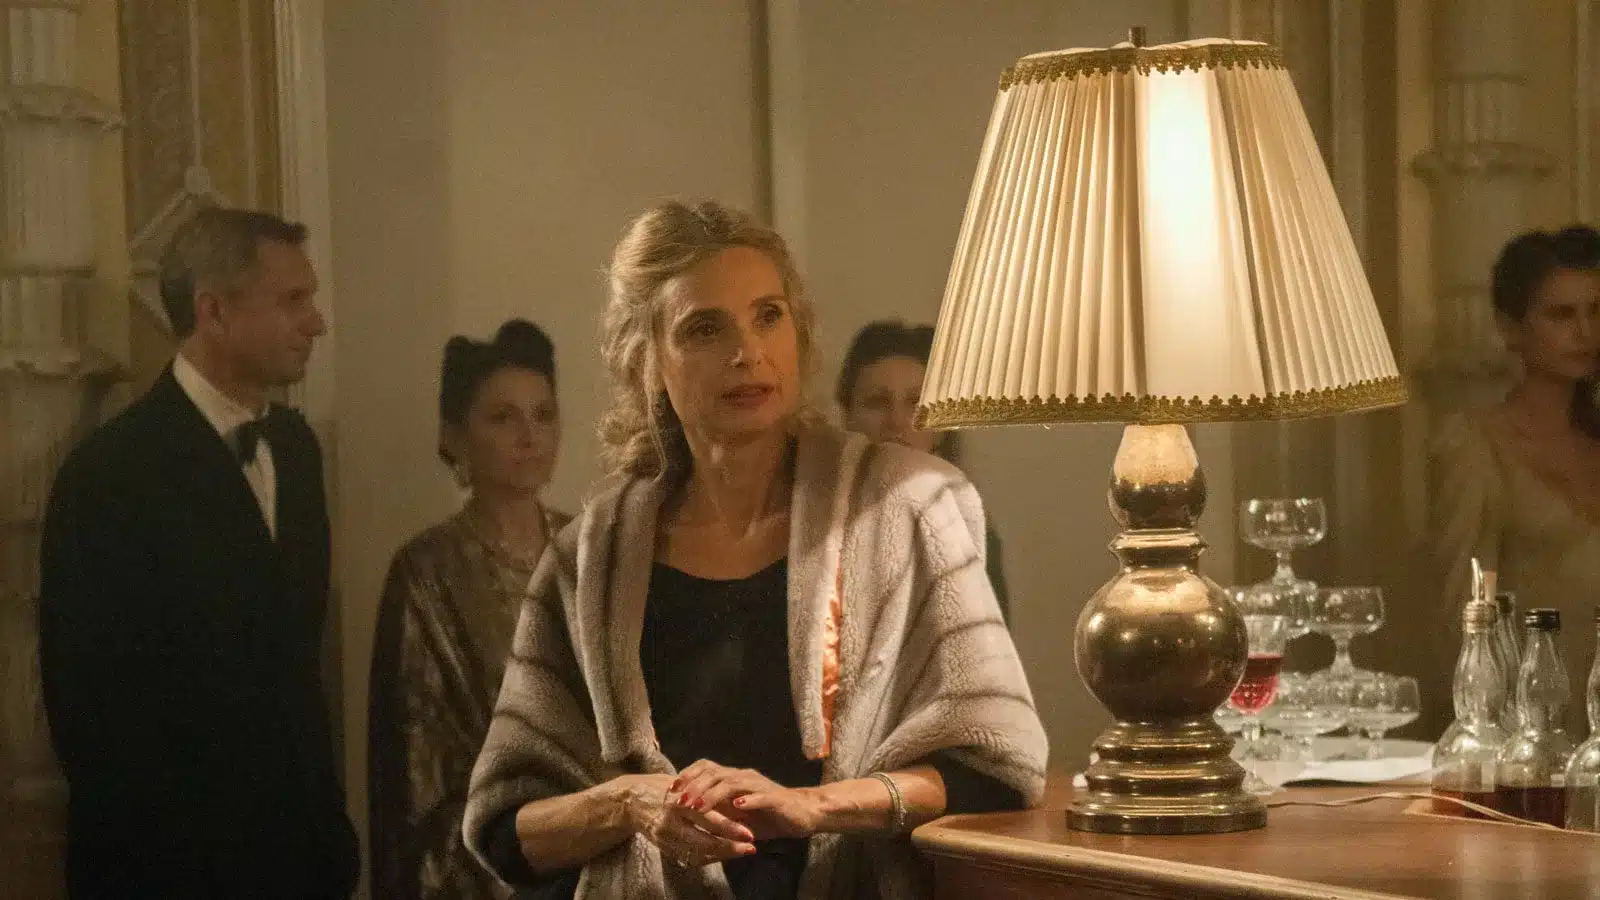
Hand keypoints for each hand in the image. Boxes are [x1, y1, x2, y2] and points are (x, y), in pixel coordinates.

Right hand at [616, 774, 755, 868]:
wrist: (631, 801)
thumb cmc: (662, 788)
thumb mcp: (683, 785)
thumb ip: (706, 796)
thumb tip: (737, 805)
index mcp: (676, 802)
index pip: (707, 818)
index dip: (729, 828)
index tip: (749, 834)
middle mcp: (669, 823)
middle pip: (703, 840)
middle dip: (729, 846)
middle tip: (750, 847)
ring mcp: (665, 839)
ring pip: (698, 853)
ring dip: (722, 854)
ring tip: (742, 851)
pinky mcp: (663, 848)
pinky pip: (689, 857)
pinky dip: (708, 857)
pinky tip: (723, 854)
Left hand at [673, 760, 822, 840]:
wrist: (803, 813)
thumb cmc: (768, 814)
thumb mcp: (737, 816)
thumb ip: (717, 813)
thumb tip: (688, 817)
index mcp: (734, 778)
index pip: (707, 767)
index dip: (688, 776)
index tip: (671, 790)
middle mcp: (745, 776)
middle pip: (715, 773)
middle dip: (694, 786)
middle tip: (679, 802)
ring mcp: (760, 785)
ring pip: (733, 783)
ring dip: (713, 794)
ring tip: (699, 807)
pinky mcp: (775, 798)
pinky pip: (760, 796)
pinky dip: (748, 799)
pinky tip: (737, 806)